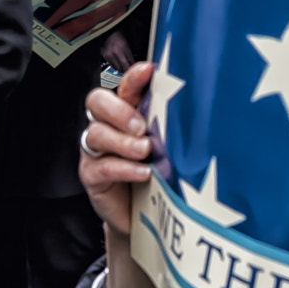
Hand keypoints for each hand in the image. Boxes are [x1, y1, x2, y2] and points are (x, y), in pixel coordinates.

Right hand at [80, 63, 154, 238]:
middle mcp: (106, 126)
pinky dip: (124, 168)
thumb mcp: (166, 145)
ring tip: (144, 150)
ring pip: (97, 133)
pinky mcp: (91, 175)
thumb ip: (169, 125)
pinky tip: (142, 172)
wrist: (144, 217)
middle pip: (96, 102)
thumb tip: (196, 106)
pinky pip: (102, 166)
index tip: (149, 70)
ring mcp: (96, 151)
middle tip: (141, 125)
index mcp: (125, 112)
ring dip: (123, 141)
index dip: (133, 77)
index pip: (124, 87)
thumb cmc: (157, 175)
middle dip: (119, 109)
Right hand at [100, 30, 136, 74]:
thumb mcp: (127, 42)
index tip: (136, 67)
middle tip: (131, 71)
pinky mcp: (105, 57)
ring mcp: (110, 55)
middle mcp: (117, 52)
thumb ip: (130, 53)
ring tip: (125, 68)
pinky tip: (119, 65)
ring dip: (123, 69)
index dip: (134, 66)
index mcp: (124, 47)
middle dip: (129, 70)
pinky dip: (116, 67)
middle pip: (125, 67)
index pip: (131, 61)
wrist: (107, 32)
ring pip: (118, 68)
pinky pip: (112, 66)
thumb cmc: (119, 35)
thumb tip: (134, 62)